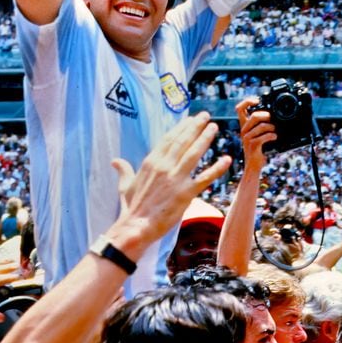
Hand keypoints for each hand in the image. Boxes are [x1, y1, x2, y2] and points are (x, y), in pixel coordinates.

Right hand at [110, 112, 230, 243]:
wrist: (136, 226)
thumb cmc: (131, 207)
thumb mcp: (125, 185)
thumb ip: (123, 170)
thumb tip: (115, 161)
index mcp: (151, 163)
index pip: (168, 140)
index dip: (180, 128)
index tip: (189, 119)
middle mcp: (164, 166)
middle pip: (182, 141)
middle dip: (195, 126)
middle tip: (205, 116)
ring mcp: (175, 179)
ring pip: (194, 153)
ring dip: (205, 138)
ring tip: (214, 127)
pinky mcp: (186, 193)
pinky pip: (205, 177)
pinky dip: (217, 168)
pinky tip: (226, 159)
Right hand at [236, 98, 275, 172]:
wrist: (253, 165)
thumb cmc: (258, 149)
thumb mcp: (258, 134)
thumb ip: (261, 125)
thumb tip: (272, 114)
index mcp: (244, 125)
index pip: (239, 109)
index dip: (247, 101)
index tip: (257, 101)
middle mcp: (244, 130)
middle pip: (254, 116)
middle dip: (266, 116)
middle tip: (273, 119)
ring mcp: (247, 138)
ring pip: (261, 126)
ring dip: (272, 127)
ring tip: (275, 131)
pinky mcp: (253, 146)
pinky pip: (264, 137)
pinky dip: (272, 135)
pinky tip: (275, 137)